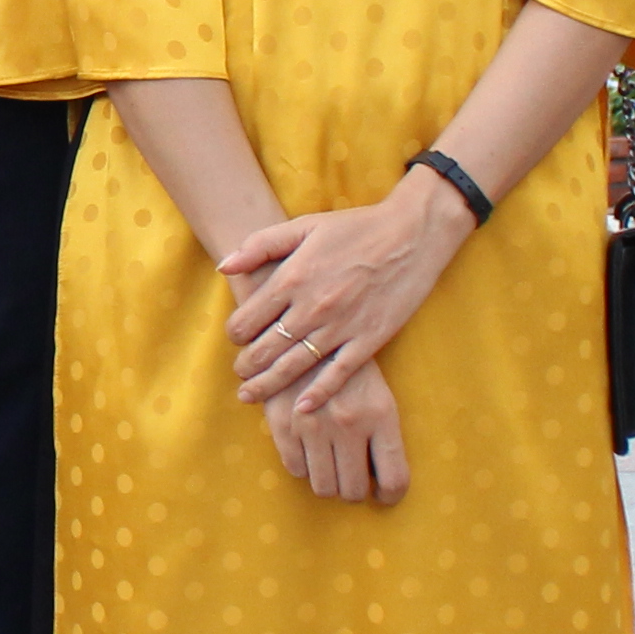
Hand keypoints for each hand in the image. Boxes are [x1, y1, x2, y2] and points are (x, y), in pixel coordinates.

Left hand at [224, 182, 471, 407]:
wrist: (412, 235)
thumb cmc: (356, 227)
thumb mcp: (304, 226)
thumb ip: (260, 245)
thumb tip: (223, 268)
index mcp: (293, 278)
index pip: (247, 319)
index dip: (234, 333)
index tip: (236, 337)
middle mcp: (312, 307)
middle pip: (265, 349)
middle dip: (246, 365)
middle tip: (240, 371)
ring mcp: (341, 327)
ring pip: (293, 367)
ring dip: (267, 384)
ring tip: (249, 395)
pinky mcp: (368, 340)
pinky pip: (337, 374)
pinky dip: (317, 394)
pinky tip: (301, 408)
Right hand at [264, 358, 407, 504]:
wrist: (305, 332)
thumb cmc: (349, 369)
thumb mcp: (379, 395)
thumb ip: (383, 436)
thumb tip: (384, 483)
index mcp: (381, 415)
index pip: (394, 479)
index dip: (390, 496)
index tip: (382, 494)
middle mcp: (349, 423)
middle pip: (354, 491)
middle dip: (355, 491)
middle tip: (353, 479)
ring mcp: (314, 425)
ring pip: (323, 487)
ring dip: (328, 483)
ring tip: (331, 466)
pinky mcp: (284, 424)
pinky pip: (296, 469)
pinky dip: (304, 466)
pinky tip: (309, 450)